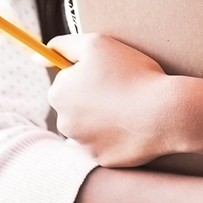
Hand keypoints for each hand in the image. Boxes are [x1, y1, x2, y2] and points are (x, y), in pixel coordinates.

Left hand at [49, 33, 177, 166]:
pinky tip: (132, 125)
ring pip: (89, 125)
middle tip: (122, 89)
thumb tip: (37, 56)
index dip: (91, 73)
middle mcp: (64, 121)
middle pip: (76, 104)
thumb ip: (63, 45)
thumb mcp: (97, 44)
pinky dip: (116, 135)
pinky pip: (105, 143)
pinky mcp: (101, 158)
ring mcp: (82, 143)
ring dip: (104, 117)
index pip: (68, 79)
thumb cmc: (131, 73)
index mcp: (59, 93)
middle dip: (94, 97)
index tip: (111, 72)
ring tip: (130, 106)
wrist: (164, 112)